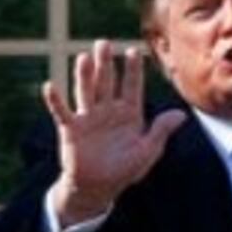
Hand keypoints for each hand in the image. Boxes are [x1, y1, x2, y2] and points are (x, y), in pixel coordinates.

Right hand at [44, 40, 177, 223]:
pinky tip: (50, 86)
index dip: (133, 70)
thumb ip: (160, 131)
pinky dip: (55, 100)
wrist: (97, 189)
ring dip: (84, 75)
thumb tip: (181, 115)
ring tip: (83, 57)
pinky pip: (62, 112)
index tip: (133, 52)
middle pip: (107, 82)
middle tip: (104, 43)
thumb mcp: (147, 152)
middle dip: (106, 64)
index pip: (132, 87)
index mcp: (129, 113)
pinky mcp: (71, 129)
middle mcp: (108, 110)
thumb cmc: (123, 170)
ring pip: (86, 91)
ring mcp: (88, 118)